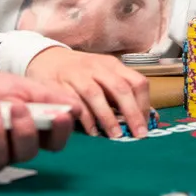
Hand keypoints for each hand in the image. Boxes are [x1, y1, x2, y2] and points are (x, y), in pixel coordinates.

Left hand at [0, 72, 77, 174]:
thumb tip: (75, 108)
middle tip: (16, 106)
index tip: (60, 115)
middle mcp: (15, 150)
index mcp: (33, 132)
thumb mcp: (19, 86)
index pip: (54, 142)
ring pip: (1, 158)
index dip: (60, 132)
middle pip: (28, 153)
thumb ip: (45, 97)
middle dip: (24, 130)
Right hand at [25, 47, 150, 138]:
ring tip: (115, 136)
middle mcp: (97, 67)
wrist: (47, 59)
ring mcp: (77, 74)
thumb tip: (148, 117)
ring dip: (108, 117)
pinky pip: (74, 102)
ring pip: (96, 94)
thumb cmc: (82, 73)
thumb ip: (123, 93)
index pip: (136, 81)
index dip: (144, 104)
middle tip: (138, 135)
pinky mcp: (59, 84)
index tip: (145, 125)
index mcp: (112, 65)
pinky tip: (92, 131)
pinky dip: (85, 118)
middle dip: (132, 113)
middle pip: (119, 88)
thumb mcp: (105, 75)